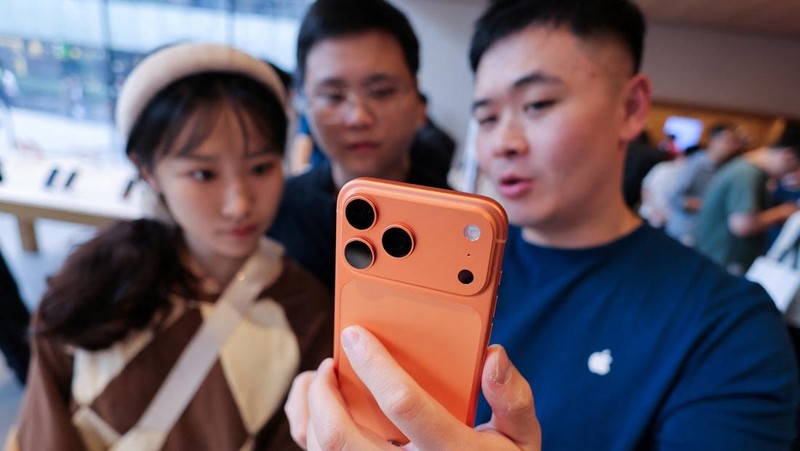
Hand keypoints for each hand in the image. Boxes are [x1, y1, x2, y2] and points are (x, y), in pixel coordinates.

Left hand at [284, 325, 539, 449]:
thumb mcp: (521, 439)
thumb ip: (512, 399)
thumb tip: (493, 357)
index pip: (404, 405)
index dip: (374, 366)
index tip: (354, 334)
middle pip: (341, 437)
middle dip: (324, 393)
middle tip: (329, 363)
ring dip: (310, 411)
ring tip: (318, 381)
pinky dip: (307, 428)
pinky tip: (315, 408)